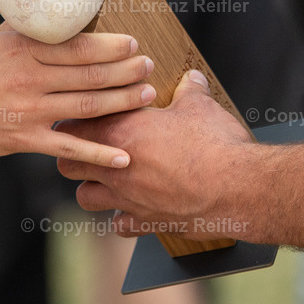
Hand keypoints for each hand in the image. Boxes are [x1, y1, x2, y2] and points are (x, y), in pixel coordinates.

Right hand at [0, 27, 156, 167]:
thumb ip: (29, 28)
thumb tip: (63, 10)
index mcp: (23, 47)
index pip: (79, 44)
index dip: (113, 45)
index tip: (134, 43)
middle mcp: (28, 76)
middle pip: (90, 73)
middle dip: (127, 71)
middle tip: (150, 66)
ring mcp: (26, 109)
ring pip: (87, 105)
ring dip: (122, 102)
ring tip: (146, 96)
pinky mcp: (21, 139)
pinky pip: (68, 147)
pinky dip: (99, 153)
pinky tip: (124, 156)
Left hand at [56, 71, 253, 239]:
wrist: (236, 187)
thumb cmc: (213, 143)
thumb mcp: (200, 106)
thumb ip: (189, 90)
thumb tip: (191, 78)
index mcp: (120, 132)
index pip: (71, 126)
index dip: (73, 121)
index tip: (81, 118)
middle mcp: (116, 167)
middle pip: (67, 164)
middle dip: (75, 156)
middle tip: (90, 148)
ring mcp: (128, 198)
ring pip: (85, 198)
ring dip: (93, 189)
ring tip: (107, 179)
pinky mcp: (147, 222)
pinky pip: (120, 226)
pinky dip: (123, 218)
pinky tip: (134, 208)